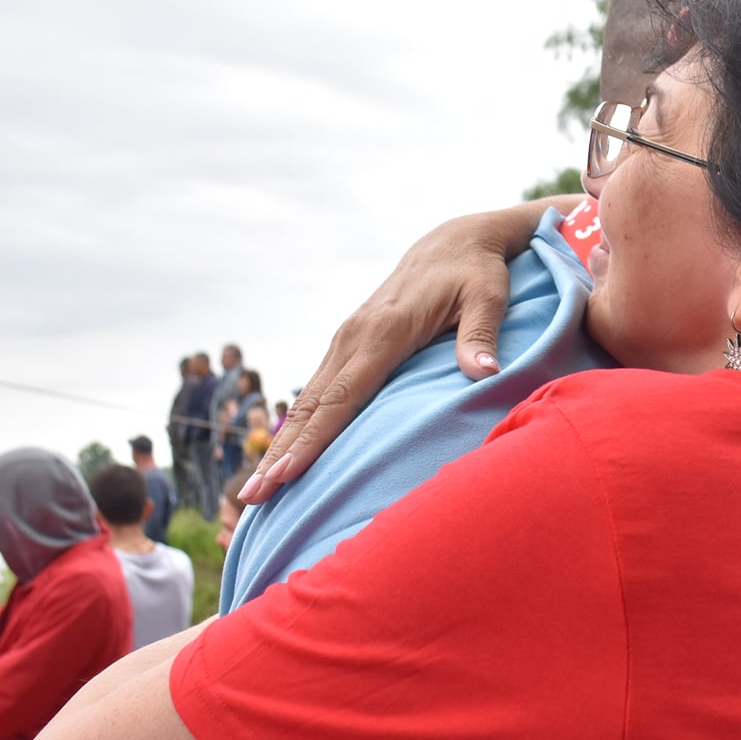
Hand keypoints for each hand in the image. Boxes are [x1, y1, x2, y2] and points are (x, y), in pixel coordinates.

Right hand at [245, 198, 568, 502]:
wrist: (454, 241)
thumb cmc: (476, 272)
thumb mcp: (488, 297)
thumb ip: (482, 335)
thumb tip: (485, 371)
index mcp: (383, 330)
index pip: (342, 396)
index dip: (313, 439)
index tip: (287, 476)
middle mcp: (354, 335)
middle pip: (311, 406)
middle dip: (280, 455)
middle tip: (252, 498)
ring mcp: (346, 338)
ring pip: (306, 400)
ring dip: (280, 445)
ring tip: (256, 490)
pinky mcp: (348, 342)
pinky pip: (317, 390)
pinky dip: (297, 425)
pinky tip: (284, 455)